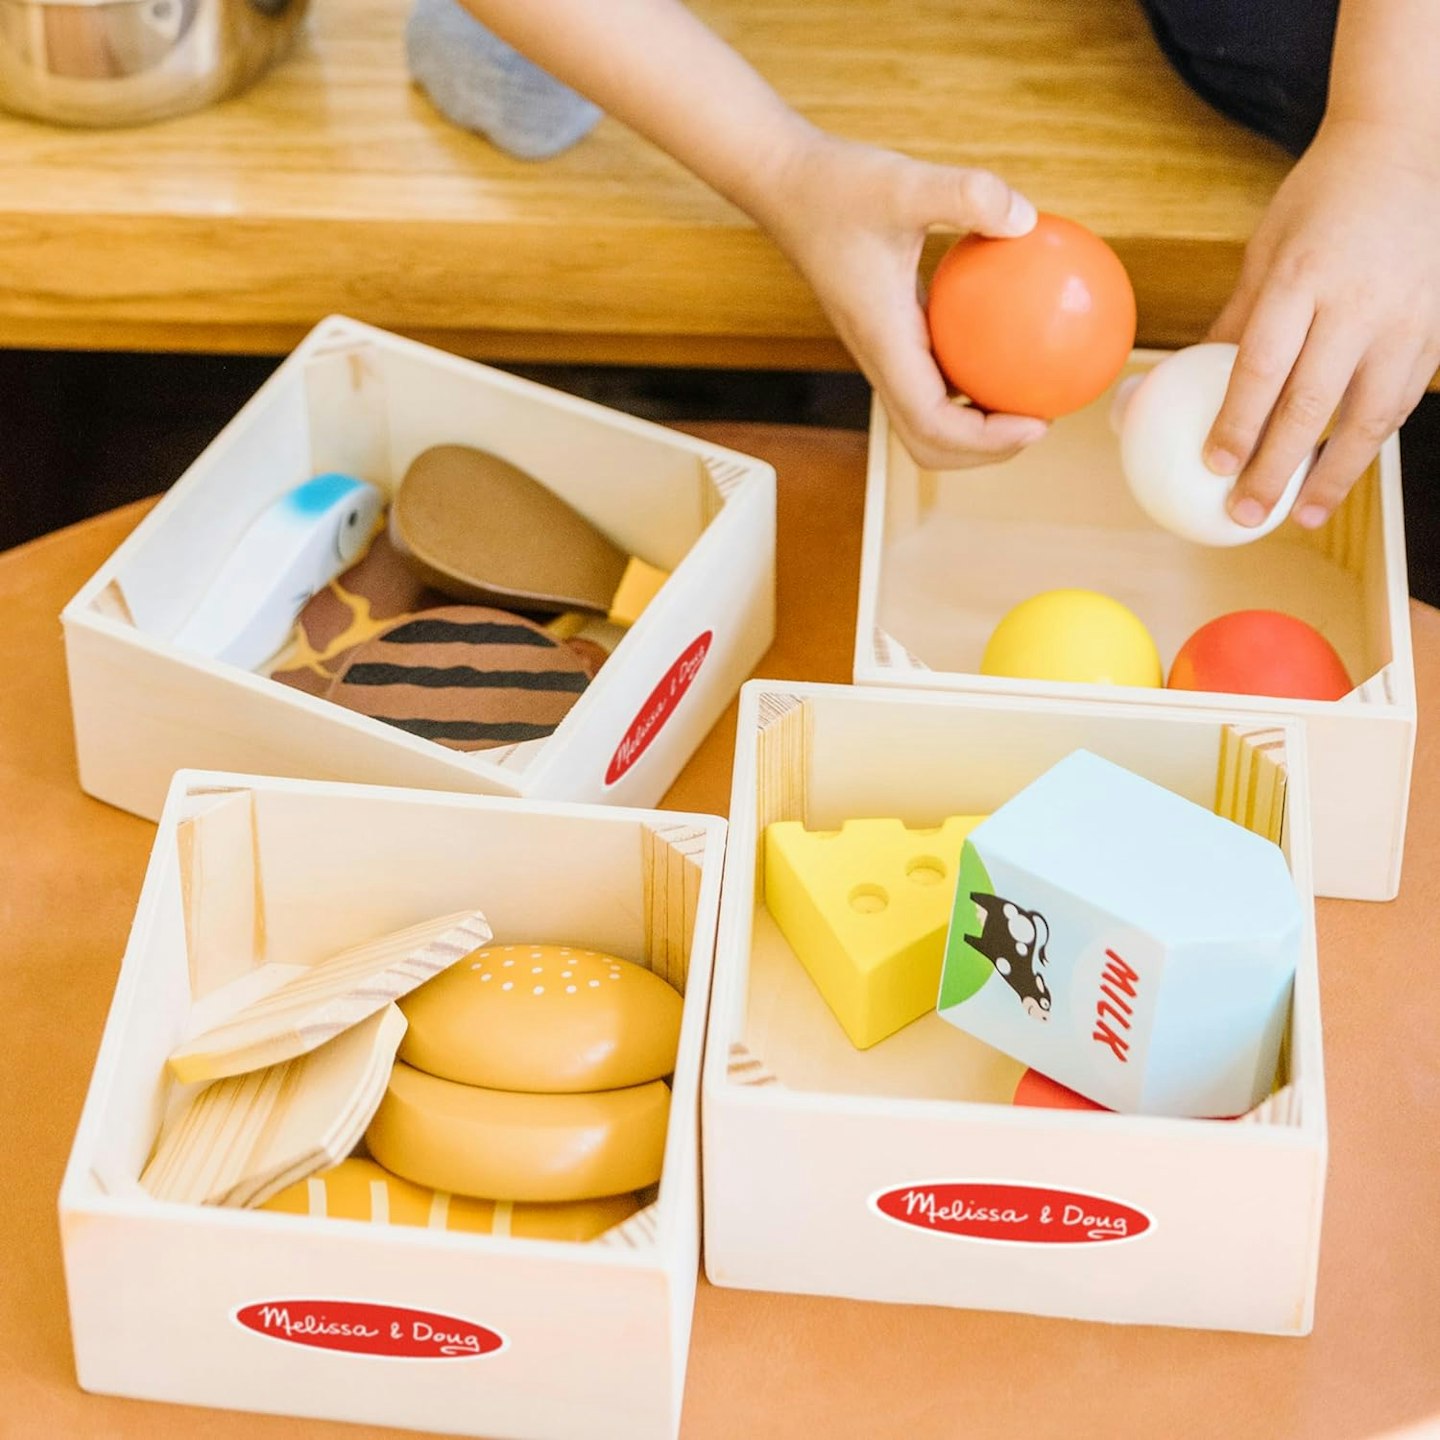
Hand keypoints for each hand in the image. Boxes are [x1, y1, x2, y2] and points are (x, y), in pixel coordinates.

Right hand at [758, 131, 1049, 469]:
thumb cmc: (837, 185)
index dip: (985, 441)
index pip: (932, 423)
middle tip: (1039, 423)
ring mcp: (883, 351)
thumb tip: (1028, 220)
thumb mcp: (904, 182)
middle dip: (984, 450)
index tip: (1036, 423)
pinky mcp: (890, 333)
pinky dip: (971, 380)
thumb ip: (967, 195)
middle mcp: (880, 359)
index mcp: (883, 343)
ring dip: (976, 426)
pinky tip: (1011, 342)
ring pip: (928, 419)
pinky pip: (934, 376)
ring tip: (1030, 396)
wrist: (786, 186)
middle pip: (929, 443)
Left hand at [1205, 118, 1439, 528]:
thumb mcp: (1266, 250)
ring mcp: (1406, 318)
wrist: (1412, 148)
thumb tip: (1176, 377)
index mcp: (1303, 277)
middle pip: (1311, 404)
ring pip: (1367, 416)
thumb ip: (1232, 320)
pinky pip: (1401, 401)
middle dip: (1276, 467)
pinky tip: (1340, 472)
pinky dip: (1369, 443)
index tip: (1213, 465)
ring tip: (1298, 515)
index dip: (1238, 422)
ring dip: (1331, 475)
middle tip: (1243, 513)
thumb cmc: (1322, 202)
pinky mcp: (1437, 330)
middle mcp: (1358, 302)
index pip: (1263, 365)